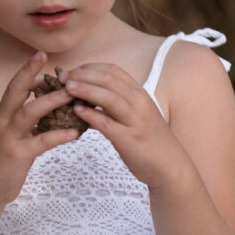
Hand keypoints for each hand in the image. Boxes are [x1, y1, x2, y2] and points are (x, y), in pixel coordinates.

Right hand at [0, 52, 78, 207]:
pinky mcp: (16, 157)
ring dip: (49, 102)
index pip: (13, 87)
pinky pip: (40, 143)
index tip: (40, 55)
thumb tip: (44, 97)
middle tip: (47, 59)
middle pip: (16, 93)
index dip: (26, 70)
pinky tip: (75, 133)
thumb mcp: (10, 133)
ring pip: (28, 114)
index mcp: (2, 115)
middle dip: (30, 74)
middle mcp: (2, 123)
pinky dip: (58, 136)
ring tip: (69, 95)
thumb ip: (25, 116)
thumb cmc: (0, 159)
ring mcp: (8, 139)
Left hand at [60, 63, 179, 188]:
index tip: (73, 70)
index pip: (113, 71)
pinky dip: (91, 115)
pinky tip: (77, 111)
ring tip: (67, 88)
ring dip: (86, 89)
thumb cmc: (149, 140)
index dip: (90, 68)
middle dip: (83, 75)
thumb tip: (89, 98)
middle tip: (63, 76)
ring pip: (109, 98)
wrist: (170, 167)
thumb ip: (116, 105)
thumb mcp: (136, 115)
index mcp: (140, 94)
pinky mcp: (130, 140)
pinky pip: (107, 124)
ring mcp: (135, 121)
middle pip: (109, 80)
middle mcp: (139, 103)